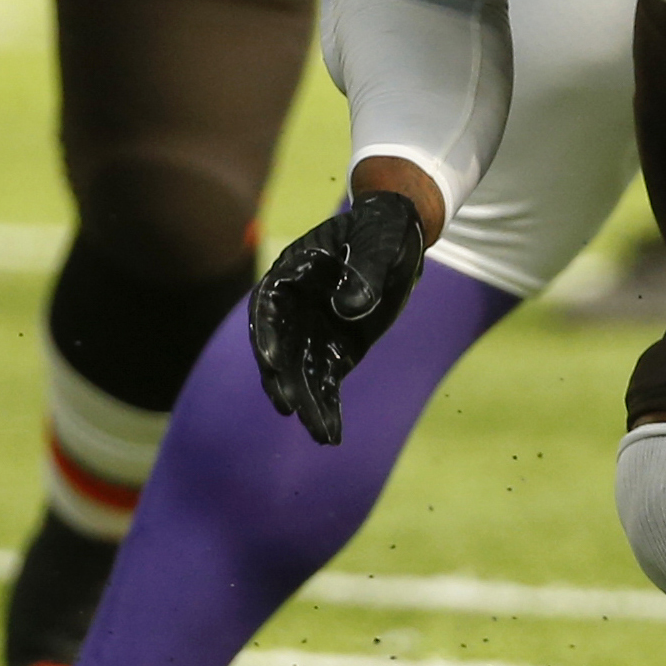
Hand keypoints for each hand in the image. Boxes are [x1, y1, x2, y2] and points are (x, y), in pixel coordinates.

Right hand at [250, 190, 427, 445]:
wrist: (398, 239)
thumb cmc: (382, 230)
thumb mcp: (379, 241)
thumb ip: (363, 270)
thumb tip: (347, 309)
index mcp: (290, 274)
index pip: (268, 308)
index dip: (267, 336)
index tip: (274, 361)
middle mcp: (292, 309)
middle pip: (280, 349)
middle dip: (284, 381)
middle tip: (292, 408)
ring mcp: (311, 333)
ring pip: (301, 374)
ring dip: (307, 404)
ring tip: (320, 433)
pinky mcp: (335, 351)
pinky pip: (326, 383)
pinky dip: (328, 407)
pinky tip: (332, 434)